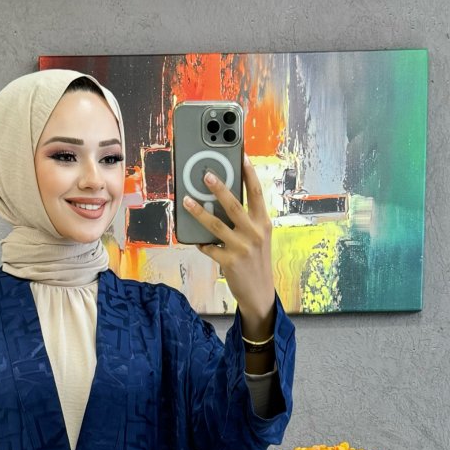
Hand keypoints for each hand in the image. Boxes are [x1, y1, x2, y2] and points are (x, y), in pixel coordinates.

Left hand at [181, 153, 275, 335]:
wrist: (260, 293)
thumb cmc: (256, 261)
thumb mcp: (259, 238)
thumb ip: (247, 221)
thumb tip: (223, 202)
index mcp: (263, 224)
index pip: (257, 193)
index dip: (249, 174)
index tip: (242, 156)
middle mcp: (254, 233)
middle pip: (234, 204)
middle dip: (218, 187)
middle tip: (205, 174)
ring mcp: (242, 247)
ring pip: (216, 224)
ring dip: (198, 211)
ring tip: (186, 200)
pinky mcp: (229, 261)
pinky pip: (209, 247)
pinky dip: (201, 243)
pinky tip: (195, 240)